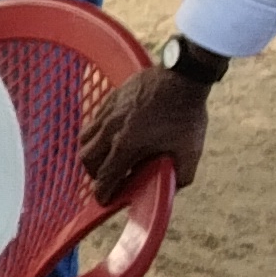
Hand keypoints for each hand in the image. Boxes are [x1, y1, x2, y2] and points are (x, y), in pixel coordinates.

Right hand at [80, 65, 211, 197]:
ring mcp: (108, 112)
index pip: (105, 177)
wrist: (183, 76)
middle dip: (94, 174)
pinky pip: (93, 121)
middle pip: (87, 159)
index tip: (105, 200)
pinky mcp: (111, 98)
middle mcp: (111, 129)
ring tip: (105, 157)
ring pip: (85, 139)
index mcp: (127, 145)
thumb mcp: (190, 152)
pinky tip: (112, 135)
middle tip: (107, 179)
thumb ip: (180, 176)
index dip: (103, 193)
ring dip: (91, 153)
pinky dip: (97, 134)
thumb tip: (170, 188)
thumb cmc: (187, 114)